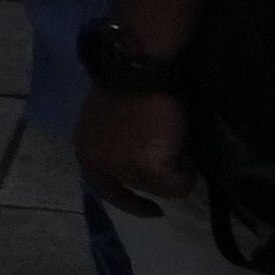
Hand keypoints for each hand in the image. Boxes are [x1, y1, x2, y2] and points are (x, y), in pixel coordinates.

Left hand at [75, 76, 190, 217]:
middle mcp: (99, 161)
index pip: (105, 187)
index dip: (130, 200)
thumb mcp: (110, 116)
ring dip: (176, 169)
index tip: (153, 208)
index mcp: (86, 146)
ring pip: (163, 188)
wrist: (141, 66)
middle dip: (160, 172)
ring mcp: (123, 166)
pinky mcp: (148, 167)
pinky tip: (183, 145)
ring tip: (176, 138)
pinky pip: (179, 185)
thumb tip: (143, 157)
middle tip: (172, 146)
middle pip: (140, 186)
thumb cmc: (131, 81)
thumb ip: (118, 141)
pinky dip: (187, 172)